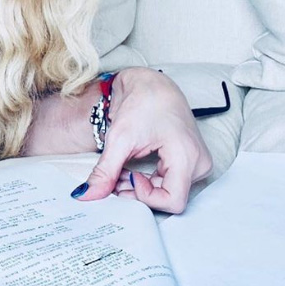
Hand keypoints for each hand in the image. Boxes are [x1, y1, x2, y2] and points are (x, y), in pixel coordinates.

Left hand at [72, 68, 211, 213]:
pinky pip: (170, 184)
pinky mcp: (192, 162)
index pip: (172, 201)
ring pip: (168, 194)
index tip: (128, 176)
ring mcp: (198, 163)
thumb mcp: (119, 138)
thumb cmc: (142, 102)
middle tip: (117, 177)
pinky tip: (133, 170)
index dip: (146, 196)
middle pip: (169, 198)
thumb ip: (105, 172)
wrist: (151, 84)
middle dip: (139, 192)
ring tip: (123, 170)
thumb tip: (86, 195)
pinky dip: (149, 182)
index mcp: (187, 155)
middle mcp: (199, 162)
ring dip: (142, 187)